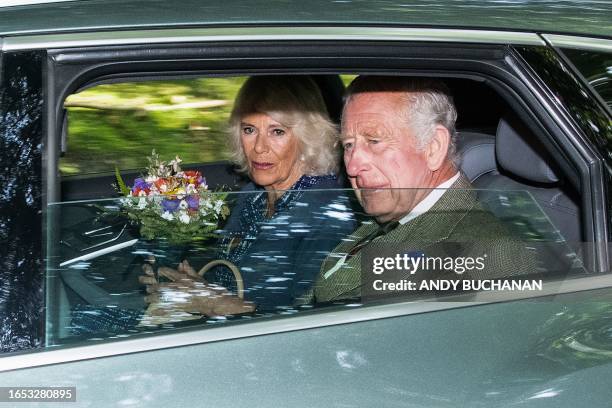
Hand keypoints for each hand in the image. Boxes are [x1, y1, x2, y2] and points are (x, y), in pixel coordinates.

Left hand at [139, 260, 253, 322]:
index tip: (159, 270)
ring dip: (153, 297)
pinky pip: (168, 309)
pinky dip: (159, 311)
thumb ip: (190, 270)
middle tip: (146, 285)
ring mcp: (180, 298)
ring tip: (146, 297)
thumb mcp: (199, 277)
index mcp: (185, 279)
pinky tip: (152, 312)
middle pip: (163, 285)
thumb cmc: (207, 289)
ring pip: (163, 297)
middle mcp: (181, 288)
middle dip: (153, 285)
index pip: (171, 273)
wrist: (214, 301)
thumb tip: (183, 262)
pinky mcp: (181, 307)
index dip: (163, 271)